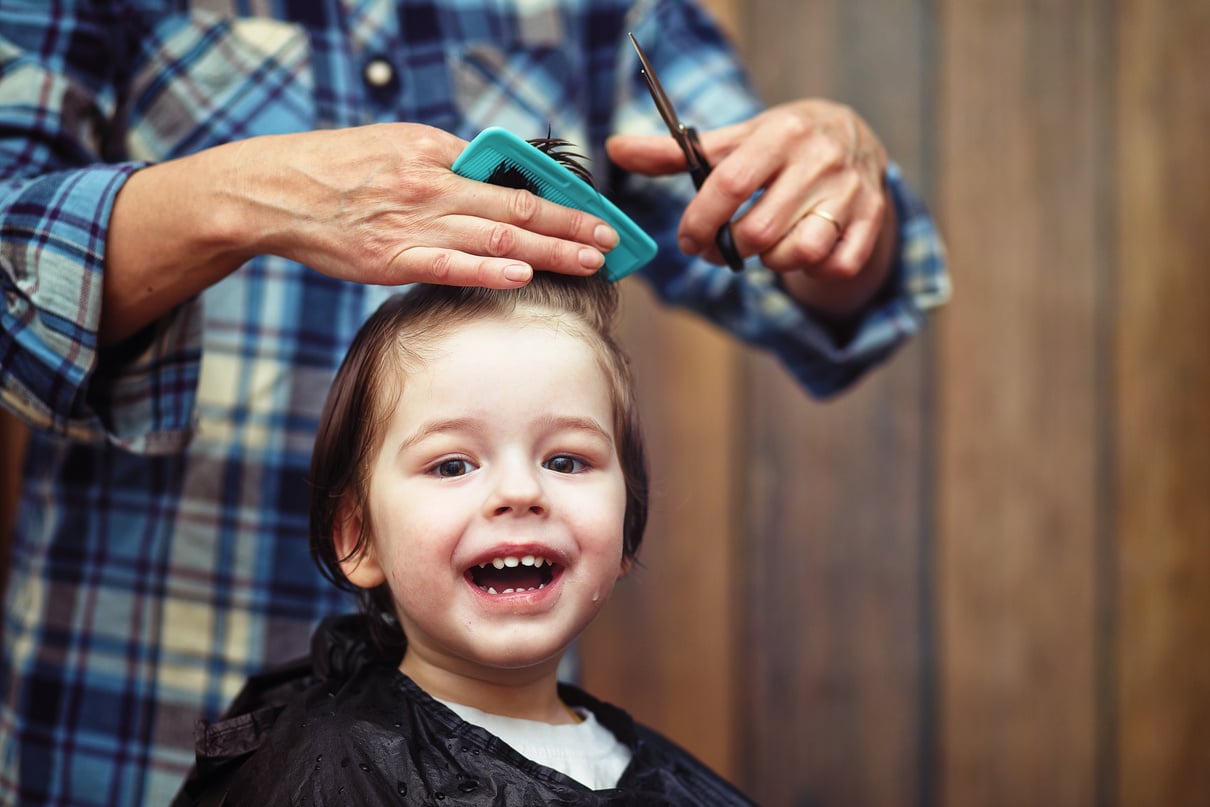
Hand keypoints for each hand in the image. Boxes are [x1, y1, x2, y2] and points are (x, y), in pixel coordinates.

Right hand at [103, 123, 618, 343]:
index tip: (594, 211)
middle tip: (611, 239)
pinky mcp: (390, 258)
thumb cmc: (339, 171)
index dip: (560, 196)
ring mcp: (412, 222)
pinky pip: (449, 264)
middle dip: (571, 224)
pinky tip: (524, 274)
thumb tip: (494, 187)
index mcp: (436, 153)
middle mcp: (431, 183)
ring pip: (496, 235)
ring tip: (590, 260)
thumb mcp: (397, 149)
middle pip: (516, 205)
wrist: (275, 191)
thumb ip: (447, 169)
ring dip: (549, 249)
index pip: (512, 176)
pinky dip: (489, 268)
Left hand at [607, 100, 897, 317]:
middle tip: (724, 247)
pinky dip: (813, 270)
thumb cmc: (778, 145)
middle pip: (760, 230)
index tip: (688, 241)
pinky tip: (802, 252)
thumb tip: (614, 149)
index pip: (729, 185)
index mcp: (780, 133)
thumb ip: (674, 153)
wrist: (855, 135)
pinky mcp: (873, 219)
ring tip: (766, 246)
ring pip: (799, 253)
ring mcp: (851, 190)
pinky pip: (835, 266)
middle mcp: (820, 159)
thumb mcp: (734, 141)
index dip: (700, 222)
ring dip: (772, 262)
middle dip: (732, 249)